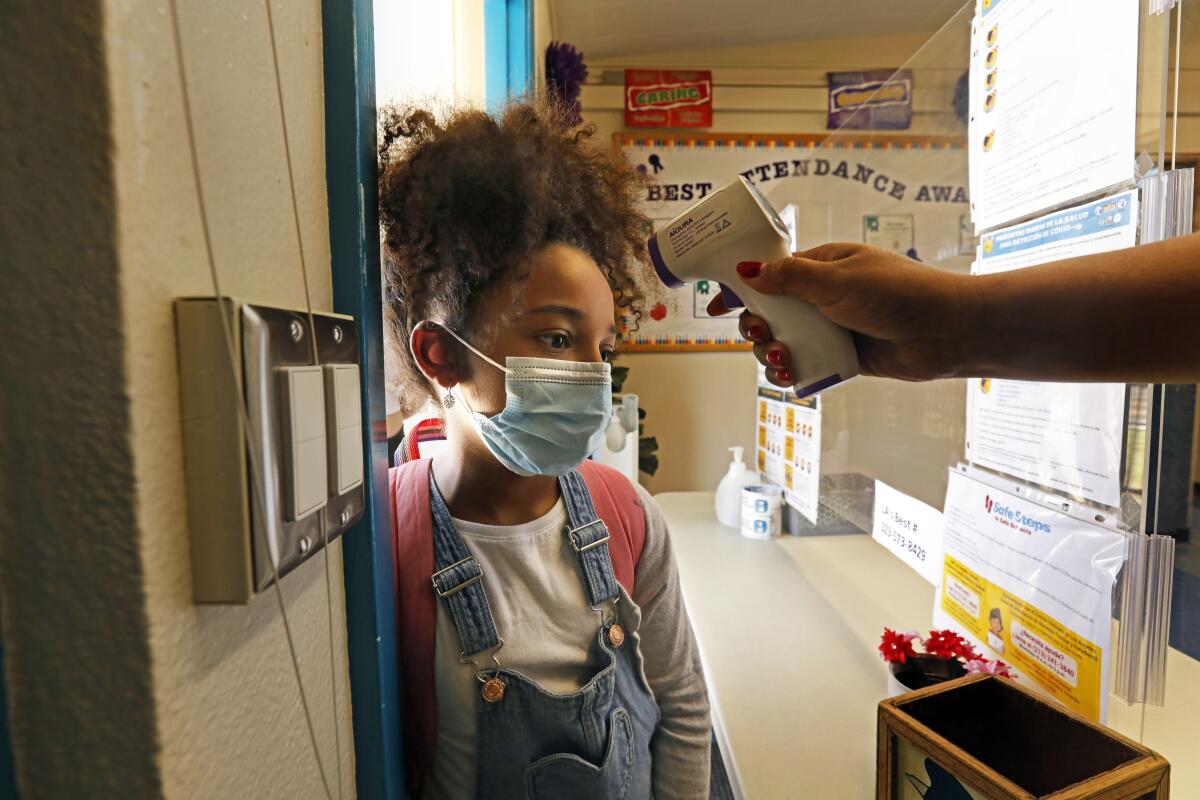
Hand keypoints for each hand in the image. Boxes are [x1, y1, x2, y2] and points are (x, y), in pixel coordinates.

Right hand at [707, 243, 967, 385]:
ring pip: (783, 342)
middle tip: (761, 333)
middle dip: (756, 326)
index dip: (741, 288)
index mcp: (822, 267)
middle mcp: (823, 297)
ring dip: (772, 352)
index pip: (770, 274)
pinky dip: (791, 372)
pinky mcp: (841, 357)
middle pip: (770, 313)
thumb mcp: (837, 279)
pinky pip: (805, 365)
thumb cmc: (897, 293)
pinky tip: (789, 374)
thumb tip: (746, 271)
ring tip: (782, 357)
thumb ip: (789, 279)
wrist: (944, 330)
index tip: (717, 304)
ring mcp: (831, 328)